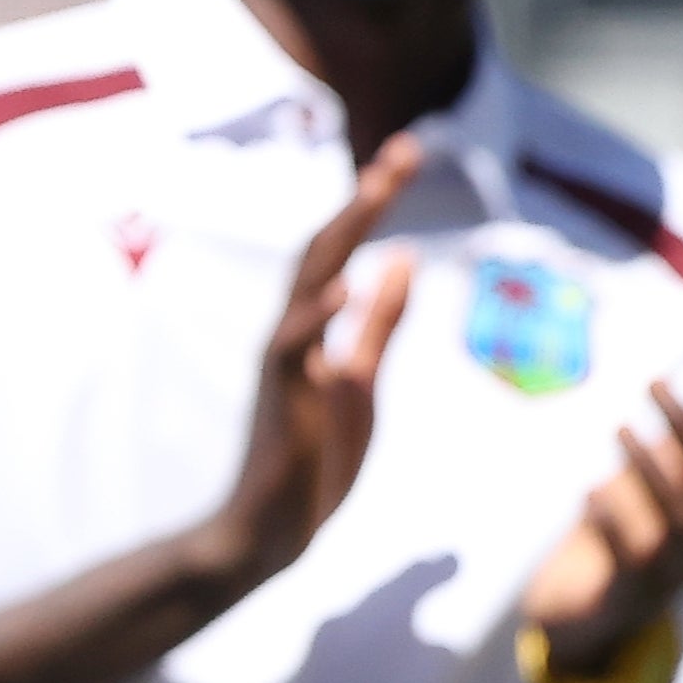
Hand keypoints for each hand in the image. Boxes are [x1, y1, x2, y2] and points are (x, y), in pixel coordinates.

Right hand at [200, 133, 420, 589]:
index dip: (372, 198)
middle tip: (405, 151)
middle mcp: (294, 333)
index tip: (408, 151)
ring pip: (308, 285)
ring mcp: (286, 365)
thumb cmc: (314, 453)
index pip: (343, 247)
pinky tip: (348, 285)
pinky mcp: (284, 402)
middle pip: (325, 250)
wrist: (274, 530)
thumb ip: (380, 321)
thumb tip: (402, 259)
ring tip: (379, 189)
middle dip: (365, 199)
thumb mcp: (362, 375)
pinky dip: (318, 315)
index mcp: (315, 325)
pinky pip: (295, 350)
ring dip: (344, 236)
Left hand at [520, 367, 682, 673]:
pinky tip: (592, 492)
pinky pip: (627, 559)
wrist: (597, 605)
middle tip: (654, 383)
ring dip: (648, 469)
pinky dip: (612, 525)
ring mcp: (676, 567)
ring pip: (673, 517)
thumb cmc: (652, 515)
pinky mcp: (632, 591)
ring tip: (621, 427)